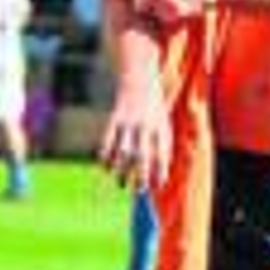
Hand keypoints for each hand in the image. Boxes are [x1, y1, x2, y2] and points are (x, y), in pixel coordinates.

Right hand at [99, 76, 170, 191]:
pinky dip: (106, 157)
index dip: (160, 171)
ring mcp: (128, 122)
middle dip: (141, 176)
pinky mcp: (114, 118)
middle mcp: (145, 125)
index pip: (162, 154)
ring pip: (123, 152)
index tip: (158, 186)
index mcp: (161, 127)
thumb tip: (160, 172)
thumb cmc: (153, 107)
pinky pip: (108, 141)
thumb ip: (162, 144)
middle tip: (139, 191)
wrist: (139, 79)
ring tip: (121, 184)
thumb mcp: (163, 122)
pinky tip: (105, 168)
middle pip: (143, 156)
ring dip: (121, 170)